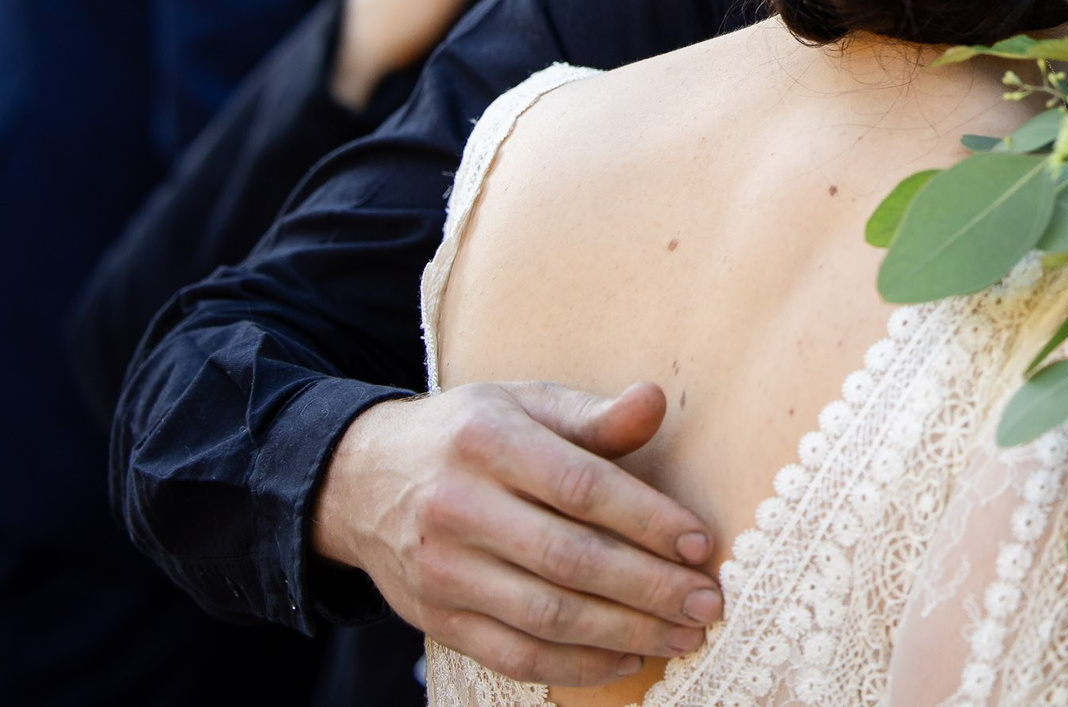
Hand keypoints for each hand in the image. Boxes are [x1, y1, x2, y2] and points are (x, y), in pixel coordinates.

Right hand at [315, 382, 720, 684]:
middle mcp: (458, 508)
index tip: (700, 544)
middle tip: (708, 603)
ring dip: (625, 633)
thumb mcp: (525, 403)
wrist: (359, 480)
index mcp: (488, 442)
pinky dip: (577, 666)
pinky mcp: (435, 620)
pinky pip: (513, 656)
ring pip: (546, 616)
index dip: (647, 519)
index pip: (580, 488)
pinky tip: (628, 657)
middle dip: (649, 588)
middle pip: (569, 560)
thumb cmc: (469, 435)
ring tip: (683, 633)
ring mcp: (442, 571)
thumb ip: (593, 414)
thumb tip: (654, 402)